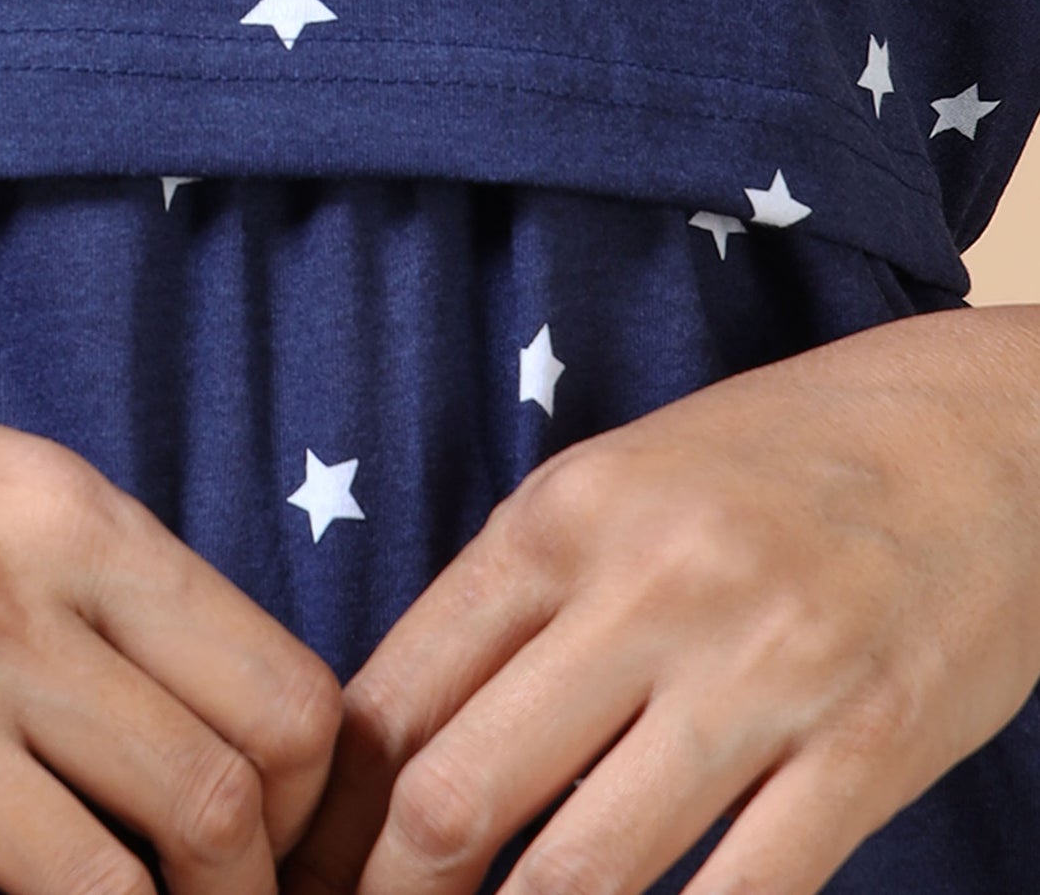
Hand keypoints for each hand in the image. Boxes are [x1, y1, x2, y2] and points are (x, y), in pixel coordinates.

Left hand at [278, 305, 1039, 894]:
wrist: (986, 428)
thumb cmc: (781, 460)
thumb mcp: (620, 484)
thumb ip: (517, 599)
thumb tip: (395, 739)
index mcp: (562, 516)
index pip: (393, 692)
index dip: (329, 817)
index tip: (307, 873)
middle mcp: (645, 588)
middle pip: (458, 795)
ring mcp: (759, 673)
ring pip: (582, 874)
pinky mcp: (867, 751)